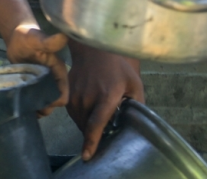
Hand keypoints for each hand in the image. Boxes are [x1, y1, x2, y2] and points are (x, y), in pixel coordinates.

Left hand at [5, 25, 68, 114]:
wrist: (16, 39)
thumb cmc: (29, 36)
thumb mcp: (38, 39)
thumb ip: (50, 42)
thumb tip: (65, 35)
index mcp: (59, 74)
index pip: (63, 95)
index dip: (55, 101)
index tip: (42, 100)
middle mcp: (53, 82)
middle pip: (54, 103)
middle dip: (45, 107)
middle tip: (30, 105)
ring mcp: (42, 86)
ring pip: (45, 105)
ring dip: (37, 109)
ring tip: (25, 108)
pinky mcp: (32, 87)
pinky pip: (34, 102)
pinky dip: (30, 107)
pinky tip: (21, 107)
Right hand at [67, 44, 143, 160]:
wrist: (92, 50)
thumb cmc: (117, 67)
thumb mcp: (134, 84)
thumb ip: (138, 104)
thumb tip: (139, 123)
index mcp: (106, 96)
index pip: (96, 124)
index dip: (91, 142)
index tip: (87, 156)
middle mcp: (87, 97)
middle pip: (86, 126)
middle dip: (93, 135)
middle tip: (104, 133)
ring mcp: (74, 94)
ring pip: (78, 121)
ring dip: (86, 126)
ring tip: (97, 120)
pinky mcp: (66, 92)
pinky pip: (72, 112)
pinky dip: (80, 116)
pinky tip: (89, 110)